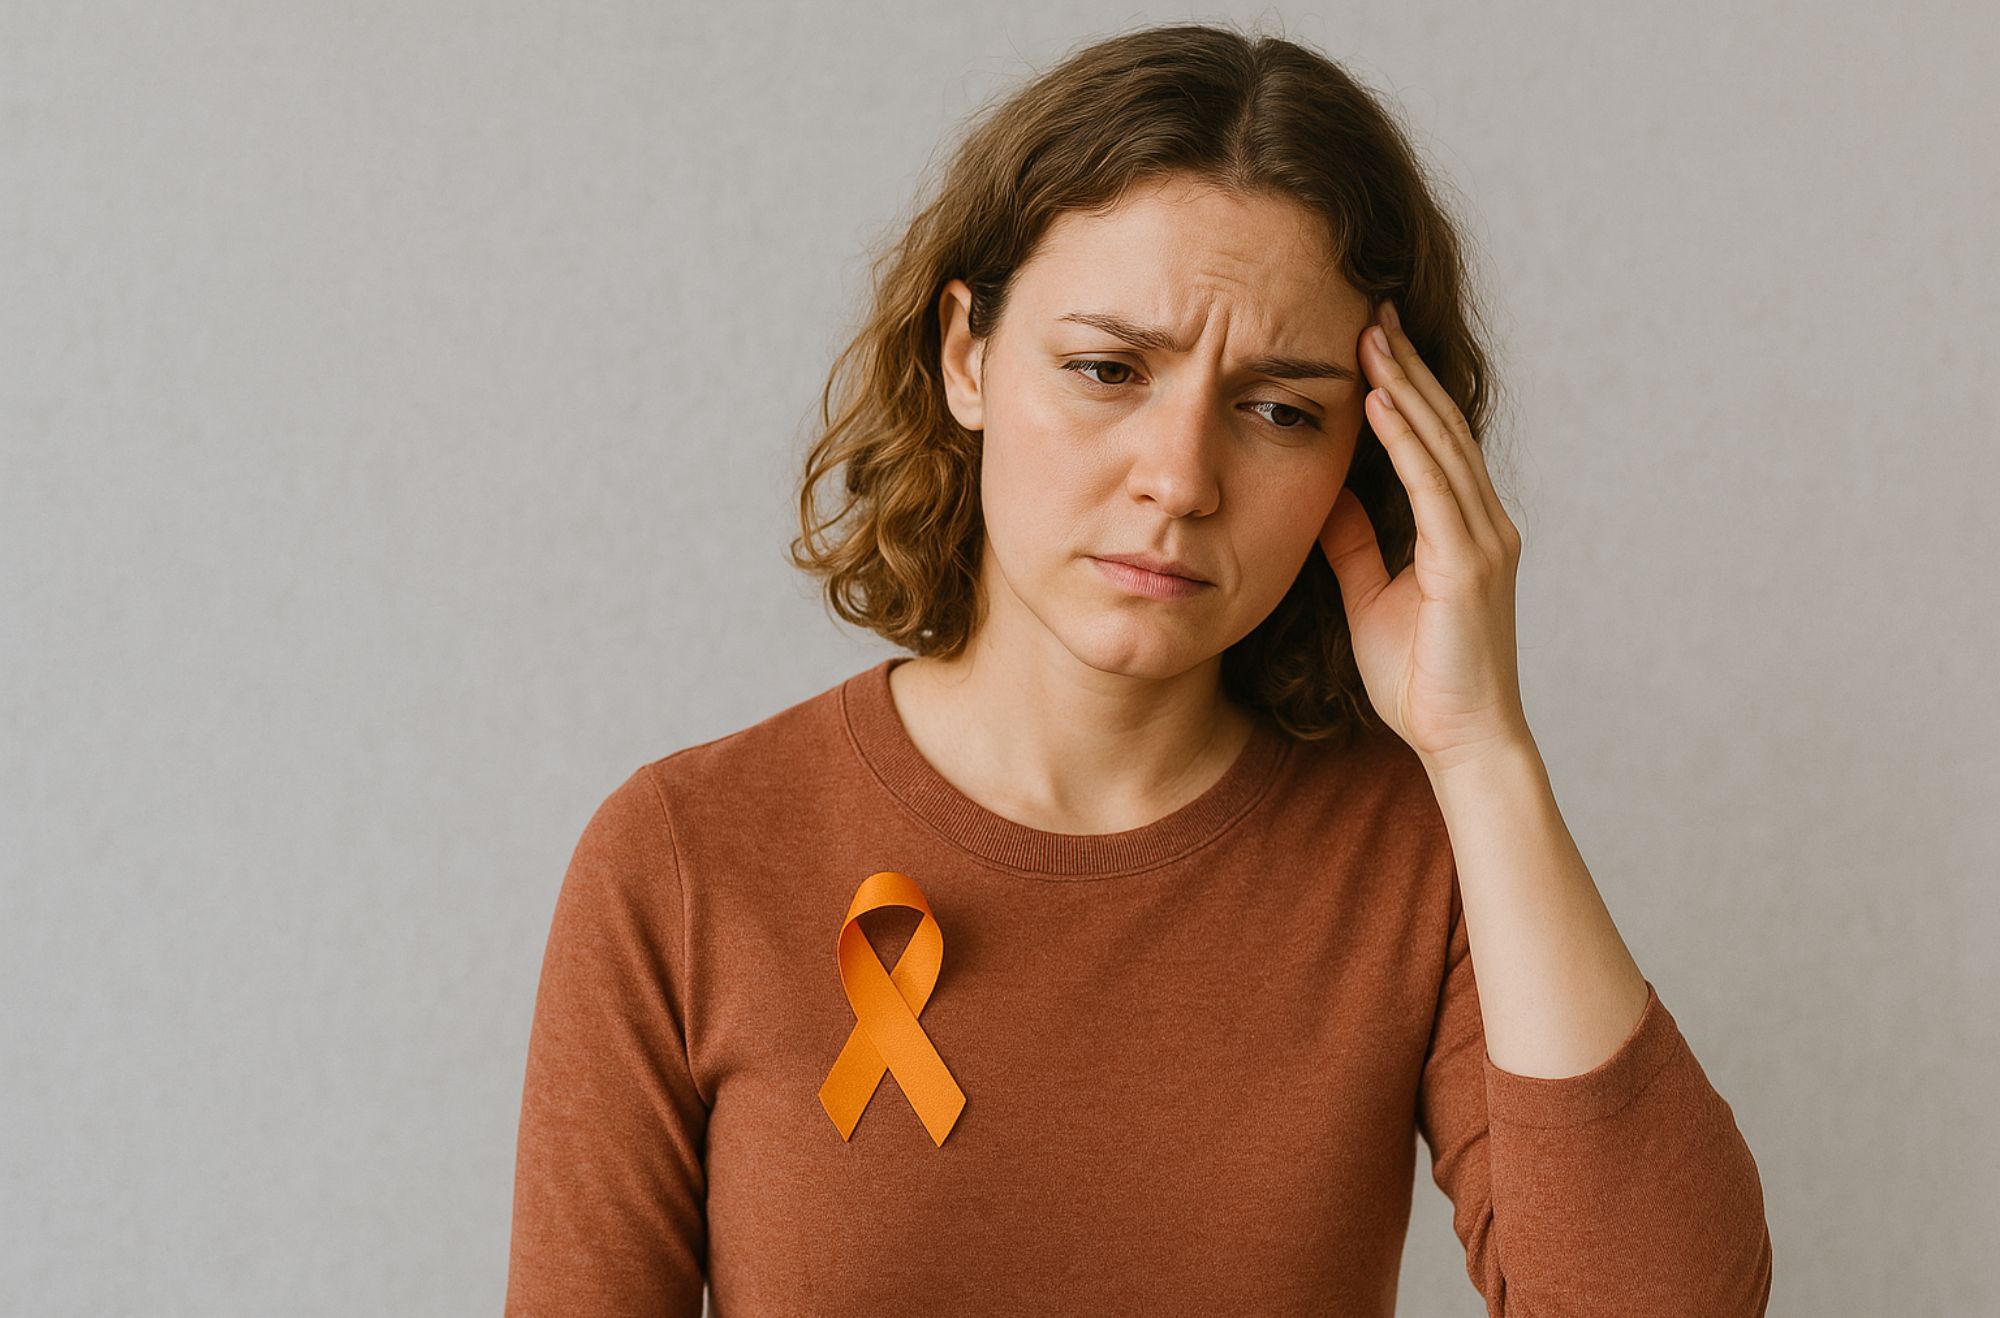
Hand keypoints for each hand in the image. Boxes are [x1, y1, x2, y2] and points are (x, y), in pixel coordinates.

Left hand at [1317, 300, 1529, 772]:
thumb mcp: (1371, 595)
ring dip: (1405, 386)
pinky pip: (1433, 487)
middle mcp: (1484, 524)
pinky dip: (1406, 440)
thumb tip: (1329, 490)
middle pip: (1441, 427)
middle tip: (1373, 307)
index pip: (1432, 442)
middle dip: (1407, 365)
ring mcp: (1483, 541)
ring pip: (1440, 445)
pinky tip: (1381, 401)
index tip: (1370, 339)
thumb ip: (1356, 542)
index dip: (1404, 388)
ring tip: (1372, 334)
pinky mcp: (1469, 565)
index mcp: (1464, 530)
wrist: (1460, 741)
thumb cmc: (1420, 679)